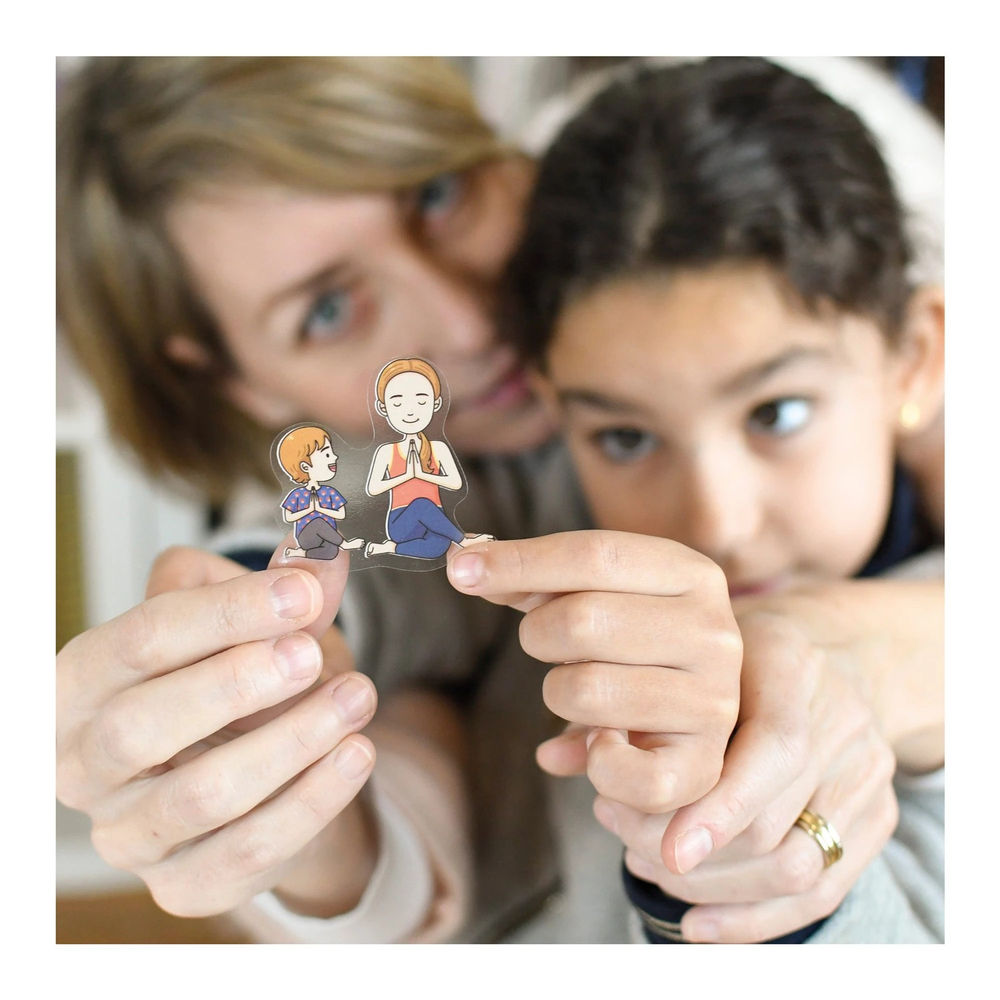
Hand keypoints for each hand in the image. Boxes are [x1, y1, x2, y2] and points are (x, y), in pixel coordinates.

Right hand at [56, 538, 376, 917]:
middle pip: (139, 726)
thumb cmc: (249, 684)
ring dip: (290, 742)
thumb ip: (292, 585)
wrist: (272, 776)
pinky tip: (357, 753)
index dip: (223, 613)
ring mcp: (130, 835)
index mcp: (85, 684)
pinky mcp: (185, 886)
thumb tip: (325, 541)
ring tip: (358, 696)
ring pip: (200, 796)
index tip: (300, 590)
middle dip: (233, 684)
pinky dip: (312, 800)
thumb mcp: (267, 625)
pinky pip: (247, 852)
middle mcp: (85, 765)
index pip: (138, 641)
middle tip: (310, 653)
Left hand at [447, 531, 741, 812]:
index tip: (460, 569)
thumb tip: (464, 565)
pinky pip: (625, 774)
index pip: (594, 555)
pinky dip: (595, 764)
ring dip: (559, 696)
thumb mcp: (596, 595)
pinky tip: (600, 747)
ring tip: (583, 693)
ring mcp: (713, 702)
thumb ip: (534, 579)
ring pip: (585, 691)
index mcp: (691, 574)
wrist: (702, 708)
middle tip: (550, 646)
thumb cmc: (631, 642)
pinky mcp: (702, 766)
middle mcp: (714, 633)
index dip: (519, 561)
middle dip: (540, 636)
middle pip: (581, 621)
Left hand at [588, 608, 898, 942]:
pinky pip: (825, 890)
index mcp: (794, 666)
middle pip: (777, 821)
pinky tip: (697, 922)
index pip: (776, 747)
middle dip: (691, 851)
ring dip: (713, 886)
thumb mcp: (686, 654)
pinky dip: (756, 917)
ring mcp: (869, 771)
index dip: (721, 807)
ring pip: (799, 866)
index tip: (666, 851)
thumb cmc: (740, 651)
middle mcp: (844, 719)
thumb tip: (552, 757)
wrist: (834, 650)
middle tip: (619, 832)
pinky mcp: (877, 815)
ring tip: (645, 863)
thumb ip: (624, 704)